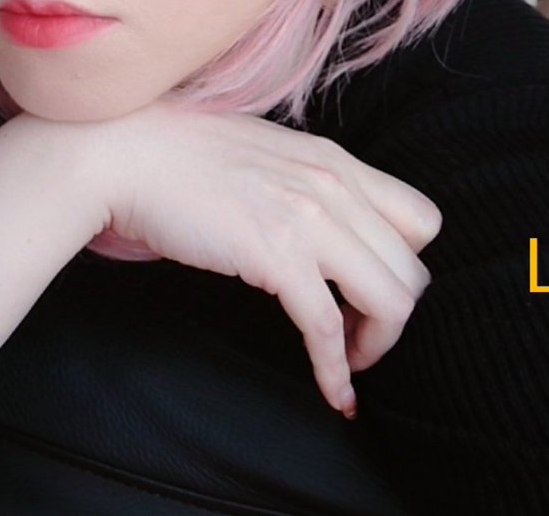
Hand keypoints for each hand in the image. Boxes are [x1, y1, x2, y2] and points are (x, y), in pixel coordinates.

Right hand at [81, 98, 441, 417]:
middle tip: (358, 334)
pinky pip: (329, 328)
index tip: (374, 288)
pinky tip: (332, 394)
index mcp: (335, 161)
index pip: (423, 219)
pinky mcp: (275, 255)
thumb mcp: (266, 153)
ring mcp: (308, 218)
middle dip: (394, 314)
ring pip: (391, 300)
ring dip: (376, 344)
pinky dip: (336, 370)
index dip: (407, 264)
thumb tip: (326, 224)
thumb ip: (306, 181)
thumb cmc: (182, 155)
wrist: (125, 153)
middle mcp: (334, 185)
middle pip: (413, 270)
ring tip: (348, 361)